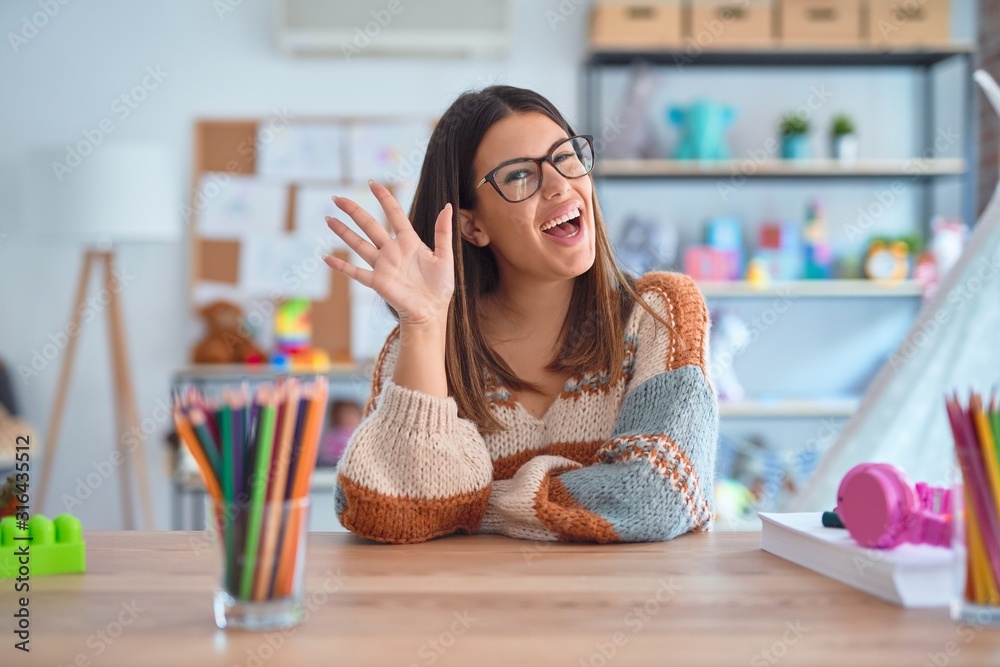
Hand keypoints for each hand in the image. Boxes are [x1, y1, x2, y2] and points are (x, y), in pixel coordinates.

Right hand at [323, 180, 454, 326]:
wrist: (432, 312)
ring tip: (328, 219)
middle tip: (337, 197)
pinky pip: (355, 272)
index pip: (394, 214)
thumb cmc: (440, 287)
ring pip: (358, 244)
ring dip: (343, 232)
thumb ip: (443, 232)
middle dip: (353, 211)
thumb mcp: (445, 256)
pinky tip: (326, 258)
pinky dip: (341, 266)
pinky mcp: (377, 282)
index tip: (373, 183)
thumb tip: (447, 206)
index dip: (384, 198)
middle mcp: (392, 250)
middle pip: (369, 225)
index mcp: (409, 241)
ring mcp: (382, 265)